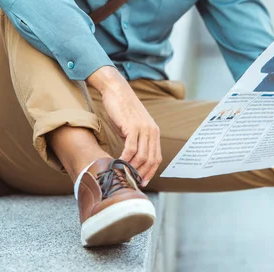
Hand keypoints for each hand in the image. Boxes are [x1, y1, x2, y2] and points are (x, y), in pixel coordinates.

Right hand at [87, 67, 161, 185]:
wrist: (117, 91)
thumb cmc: (122, 109)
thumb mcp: (133, 126)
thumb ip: (136, 140)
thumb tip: (131, 157)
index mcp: (154, 132)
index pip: (157, 158)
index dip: (150, 172)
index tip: (142, 181)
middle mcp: (152, 131)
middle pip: (151, 160)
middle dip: (141, 173)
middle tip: (131, 182)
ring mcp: (143, 129)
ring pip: (141, 156)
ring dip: (132, 168)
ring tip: (123, 175)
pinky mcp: (132, 127)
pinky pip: (131, 149)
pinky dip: (125, 159)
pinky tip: (118, 163)